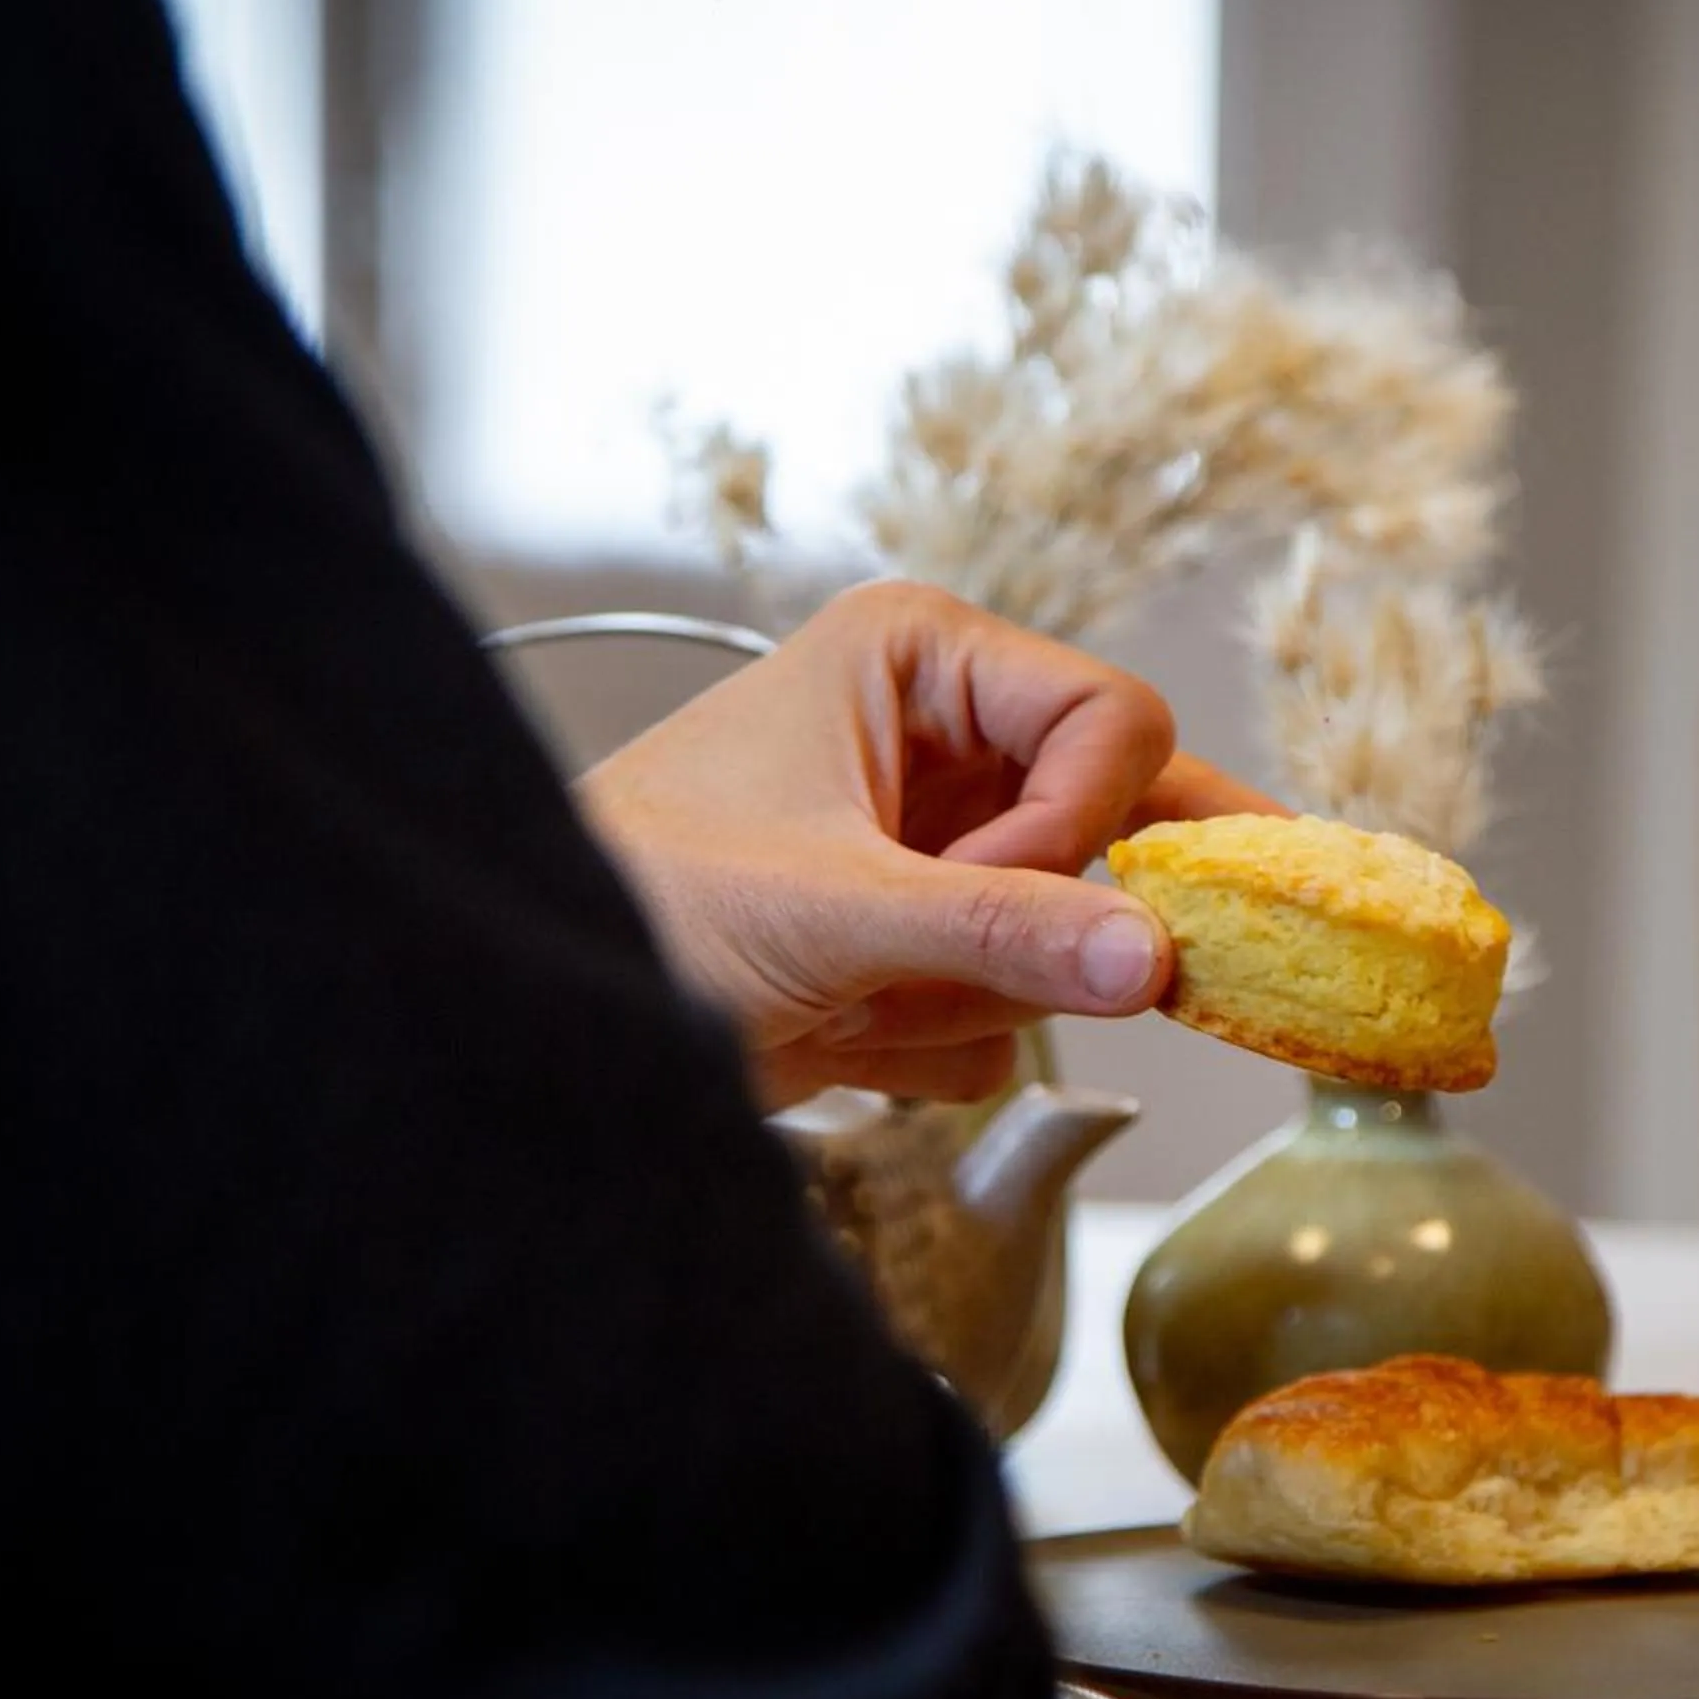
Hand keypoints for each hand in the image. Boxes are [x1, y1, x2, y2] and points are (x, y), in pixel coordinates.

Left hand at [575, 581, 1274, 1105]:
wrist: (548, 1008)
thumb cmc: (638, 895)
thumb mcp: (830, 909)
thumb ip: (1001, 933)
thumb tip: (1151, 957)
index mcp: (924, 659)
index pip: (1112, 720)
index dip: (1082, 819)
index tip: (1011, 887)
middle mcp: (949, 735)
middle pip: (1116, 823)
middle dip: (1042, 921)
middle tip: (1076, 969)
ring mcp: (945, 842)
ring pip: (1073, 932)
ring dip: (971, 993)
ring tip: (859, 997)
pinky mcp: (932, 937)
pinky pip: (1019, 1004)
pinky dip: (940, 1039)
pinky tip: (845, 1028)